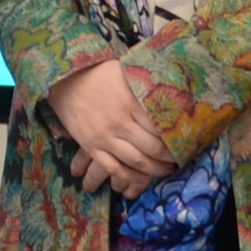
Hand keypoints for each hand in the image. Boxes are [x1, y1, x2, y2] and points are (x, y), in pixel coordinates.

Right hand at [46, 54, 174, 194]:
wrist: (64, 78)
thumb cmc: (98, 72)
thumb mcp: (126, 72)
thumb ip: (146, 84)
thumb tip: (172, 86)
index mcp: (130, 103)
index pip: (161, 128)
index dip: (176, 138)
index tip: (186, 142)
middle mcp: (119, 123)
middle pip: (152, 148)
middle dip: (168, 159)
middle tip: (179, 161)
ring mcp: (104, 136)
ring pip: (135, 161)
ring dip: (153, 170)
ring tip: (164, 171)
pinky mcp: (91, 145)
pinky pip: (112, 167)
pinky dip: (127, 177)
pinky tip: (137, 179)